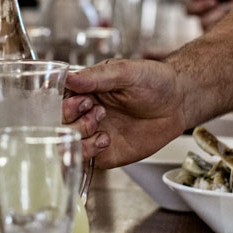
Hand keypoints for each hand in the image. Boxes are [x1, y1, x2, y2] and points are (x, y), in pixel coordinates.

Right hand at [63, 58, 187, 168]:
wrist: (177, 102)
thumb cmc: (153, 81)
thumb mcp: (125, 71)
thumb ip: (97, 77)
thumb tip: (70, 78)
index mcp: (82, 90)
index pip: (55, 101)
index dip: (62, 105)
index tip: (81, 101)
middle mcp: (82, 113)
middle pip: (56, 125)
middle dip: (72, 121)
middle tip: (95, 111)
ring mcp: (91, 134)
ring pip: (66, 145)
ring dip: (79, 137)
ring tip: (101, 127)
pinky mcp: (104, 153)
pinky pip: (83, 160)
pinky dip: (89, 152)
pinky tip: (105, 140)